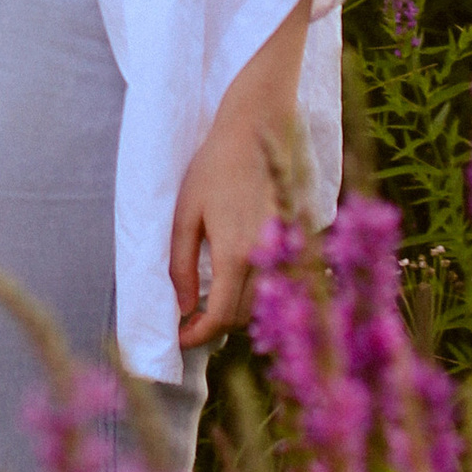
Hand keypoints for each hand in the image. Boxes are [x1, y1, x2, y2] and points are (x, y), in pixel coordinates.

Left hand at [168, 99, 296, 351]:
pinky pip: (274, 282)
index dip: (197, 336)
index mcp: (235, 255)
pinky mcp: (292, 243)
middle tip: (189, 321)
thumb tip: (183, 307)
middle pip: (241, 317)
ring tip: (208, 303)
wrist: (256, 132)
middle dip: (214, 326)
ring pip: (260, 304)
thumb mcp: (185, 214)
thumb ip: (181, 265)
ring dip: (235, 312)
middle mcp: (265, 260)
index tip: (179, 339)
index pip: (220, 318)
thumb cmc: (213, 168)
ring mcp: (283, 252)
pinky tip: (234, 281)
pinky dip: (254, 292)